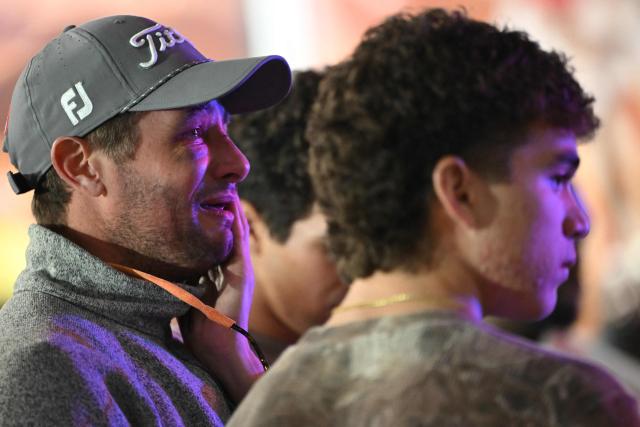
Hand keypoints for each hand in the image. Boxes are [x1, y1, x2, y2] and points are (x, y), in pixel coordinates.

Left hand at [180, 195, 262, 402]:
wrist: (217, 349)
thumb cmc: (198, 327)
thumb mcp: (184, 292)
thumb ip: (178, 276)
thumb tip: (153, 262)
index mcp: (219, 269)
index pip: (214, 235)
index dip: (209, 214)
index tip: (196, 192)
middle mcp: (232, 264)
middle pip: (228, 227)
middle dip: (222, 204)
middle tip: (212, 178)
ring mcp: (240, 267)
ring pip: (237, 229)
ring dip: (232, 206)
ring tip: (226, 183)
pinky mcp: (242, 273)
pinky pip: (239, 241)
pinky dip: (237, 221)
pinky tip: (233, 202)